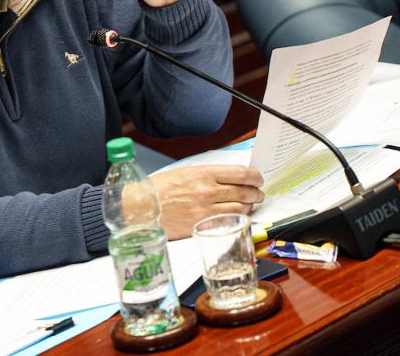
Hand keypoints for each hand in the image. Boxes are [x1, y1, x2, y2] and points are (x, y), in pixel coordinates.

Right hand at [149, 165, 263, 239]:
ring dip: (249, 207)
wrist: (142, 207)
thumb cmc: (158, 189)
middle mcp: (207, 191)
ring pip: (241, 208)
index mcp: (203, 174)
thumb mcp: (184, 173)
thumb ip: (208, 175)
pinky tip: (236, 217)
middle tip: (257, 193)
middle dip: (256, 193)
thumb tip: (230, 177)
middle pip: (245, 192)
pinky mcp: (203, 226)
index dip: (254, 176)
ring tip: (249, 205)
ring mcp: (206, 210)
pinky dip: (237, 219)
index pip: (240, 173)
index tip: (257, 179)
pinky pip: (229, 222)